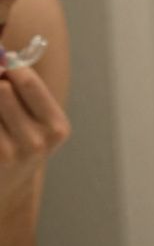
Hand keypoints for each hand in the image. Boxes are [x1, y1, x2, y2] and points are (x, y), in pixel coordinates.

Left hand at [0, 65, 69, 216]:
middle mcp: (37, 142)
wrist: (7, 189)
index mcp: (56, 127)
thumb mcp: (36, 121)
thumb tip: (1, 56)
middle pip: (1, 89)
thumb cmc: (20, 144)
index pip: (26, 81)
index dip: (6, 64)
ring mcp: (10, 153)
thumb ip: (24, 88)